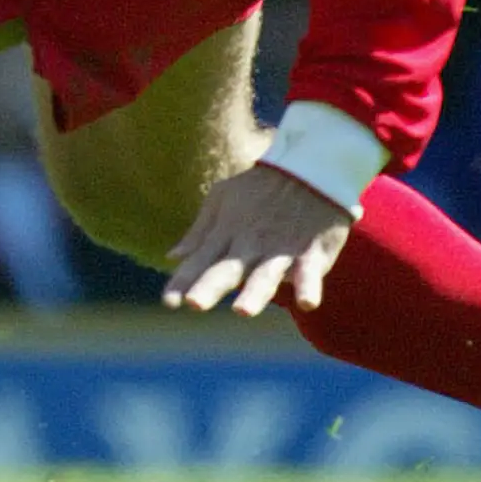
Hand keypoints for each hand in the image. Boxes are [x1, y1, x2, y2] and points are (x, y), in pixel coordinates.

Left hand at [162, 161, 352, 317]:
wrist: (308, 170)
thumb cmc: (259, 189)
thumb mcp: (222, 199)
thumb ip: (199, 233)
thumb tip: (172, 257)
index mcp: (227, 232)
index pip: (200, 261)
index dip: (184, 281)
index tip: (168, 302)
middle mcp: (250, 244)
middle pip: (228, 269)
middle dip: (211, 286)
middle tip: (194, 303)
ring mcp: (280, 250)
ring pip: (266, 275)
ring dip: (255, 293)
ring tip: (242, 311)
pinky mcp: (311, 253)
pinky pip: (310, 273)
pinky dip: (309, 286)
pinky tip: (306, 303)